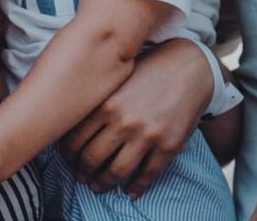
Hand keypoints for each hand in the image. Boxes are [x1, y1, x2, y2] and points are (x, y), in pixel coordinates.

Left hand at [59, 39, 208, 197]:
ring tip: (99, 186)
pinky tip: (130, 190)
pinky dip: (136, 187)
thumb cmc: (148, 70)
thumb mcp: (117, 78)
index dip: (68, 154)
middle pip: (92, 159)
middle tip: (82, 176)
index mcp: (106, 104)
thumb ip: (97, 101)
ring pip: (117, 172)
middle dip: (83, 172)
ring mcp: (147, 135)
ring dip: (104, 183)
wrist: (188, 66)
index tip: (68, 159)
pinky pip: (147, 175)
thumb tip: (72, 123)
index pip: (75, 139)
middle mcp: (124, 121)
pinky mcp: (168, 145)